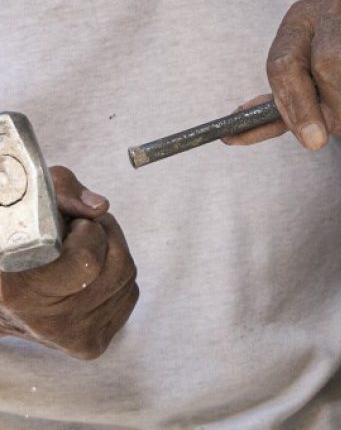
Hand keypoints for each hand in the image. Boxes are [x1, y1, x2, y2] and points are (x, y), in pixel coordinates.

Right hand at [0, 167, 138, 359]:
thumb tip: (100, 208)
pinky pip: (130, 293)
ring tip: (80, 252)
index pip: (87, 264)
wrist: (3, 293)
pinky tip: (88, 274)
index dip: (87, 233)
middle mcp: (46, 324)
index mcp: (20, 290)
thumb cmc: (20, 237)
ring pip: (127, 277)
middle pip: (118, 267)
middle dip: (105, 236)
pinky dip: (116, 274)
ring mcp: (71, 338)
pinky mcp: (92, 344)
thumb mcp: (33, 199)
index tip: (70, 226)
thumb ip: (64, 194)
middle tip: (77, 234)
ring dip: (113, 252)